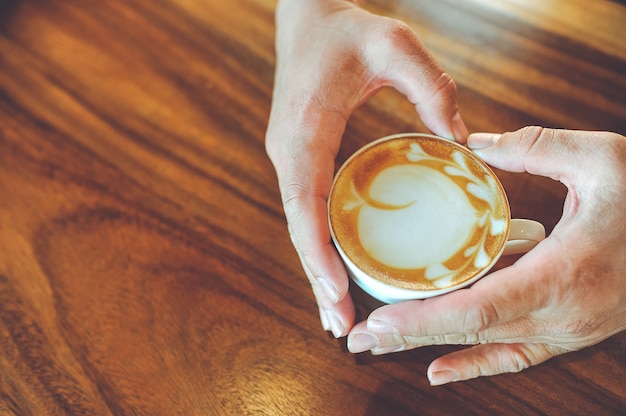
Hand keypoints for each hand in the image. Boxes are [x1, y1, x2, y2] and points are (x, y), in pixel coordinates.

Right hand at [265, 0, 467, 336]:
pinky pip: (309, 209)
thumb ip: (430, 87)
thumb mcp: (394, 45)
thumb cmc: (345, 29)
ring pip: (301, 224)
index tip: (336, 292)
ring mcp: (290, 157)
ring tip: (336, 312)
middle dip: (316, 277)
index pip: (305, 205)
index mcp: (305, 132)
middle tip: (340, 325)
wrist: (306, 16)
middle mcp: (289, 152)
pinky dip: (320, 244)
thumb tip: (459, 140)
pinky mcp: (300, 157)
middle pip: (299, 228)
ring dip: (315, 269)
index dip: (318, 253)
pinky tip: (335, 268)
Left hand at [347, 126, 625, 383]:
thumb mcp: (604, 160)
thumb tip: (477, 144)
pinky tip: (435, 371)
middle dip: (408, 337)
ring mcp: (566, 331)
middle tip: (357, 338)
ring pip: (483, 347)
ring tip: (379, 346)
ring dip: (426, 348)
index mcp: (566, 275)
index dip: (423, 319)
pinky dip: (471, 366)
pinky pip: (513, 357)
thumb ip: (536, 148)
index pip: (478, 309)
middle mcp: (562, 316)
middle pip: (469, 334)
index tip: (378, 320)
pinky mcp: (569, 333)